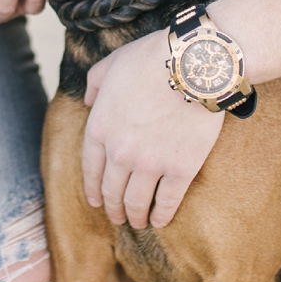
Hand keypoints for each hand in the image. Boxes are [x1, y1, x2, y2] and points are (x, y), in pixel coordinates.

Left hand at [79, 31, 223, 229]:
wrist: (192, 65)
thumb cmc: (151, 59)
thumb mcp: (110, 65)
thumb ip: (94, 85)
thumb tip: (88, 101)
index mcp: (99, 128)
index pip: (91, 168)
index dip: (92, 188)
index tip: (95, 201)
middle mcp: (119, 152)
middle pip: (112, 190)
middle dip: (112, 207)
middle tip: (116, 217)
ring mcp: (150, 163)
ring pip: (136, 201)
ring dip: (134, 216)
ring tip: (137, 222)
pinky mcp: (180, 170)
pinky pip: (167, 201)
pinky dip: (162, 215)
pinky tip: (160, 221)